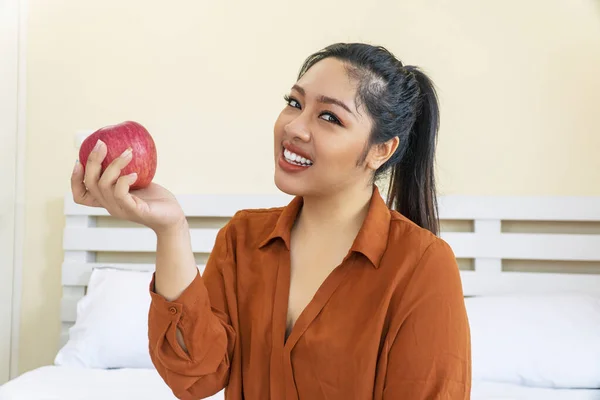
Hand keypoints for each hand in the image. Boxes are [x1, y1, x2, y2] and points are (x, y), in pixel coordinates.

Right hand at [71, 139, 185, 234]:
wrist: (172, 218)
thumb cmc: (156, 200)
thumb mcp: (137, 182)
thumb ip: (127, 171)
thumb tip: (123, 146)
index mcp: (108, 200)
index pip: (80, 195)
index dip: (74, 179)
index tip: (78, 160)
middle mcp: (110, 206)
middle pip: (89, 183)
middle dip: (93, 161)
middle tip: (102, 143)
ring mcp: (120, 209)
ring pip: (104, 185)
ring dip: (114, 165)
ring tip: (128, 153)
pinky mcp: (134, 210)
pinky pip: (120, 193)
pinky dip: (124, 180)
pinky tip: (135, 173)